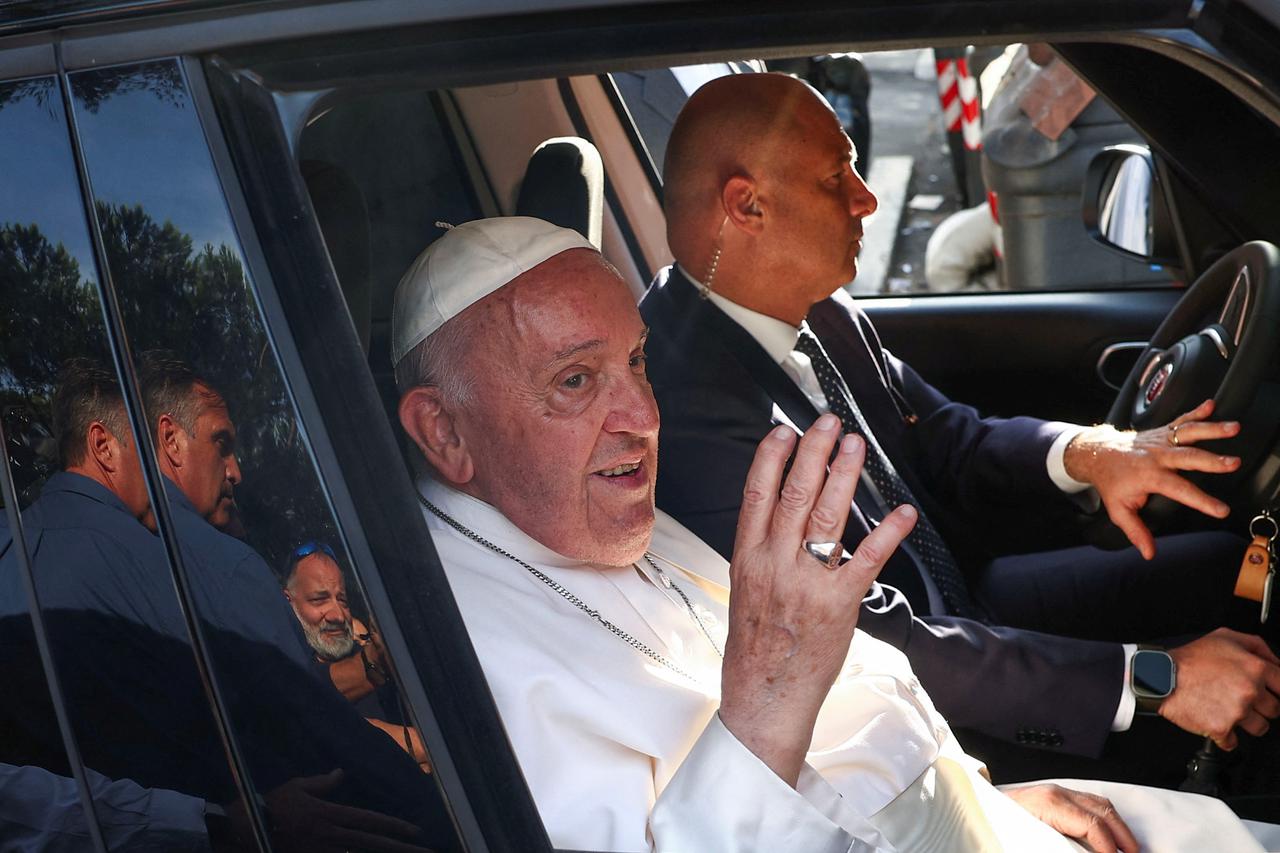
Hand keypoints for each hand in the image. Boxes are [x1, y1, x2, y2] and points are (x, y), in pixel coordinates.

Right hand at [222, 769, 433, 852]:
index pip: (370, 820)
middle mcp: (331, 835)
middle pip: (372, 844)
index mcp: (331, 814)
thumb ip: (322, 783)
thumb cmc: (271, 804)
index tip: (417, 832)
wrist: (244, 829)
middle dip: (401, 849)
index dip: (395, 826)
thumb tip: (340, 773)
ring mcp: (322, 851)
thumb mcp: (298, 786)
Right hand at [719, 414, 916, 786]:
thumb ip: (762, 549)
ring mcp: (806, 583)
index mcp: (747, 557)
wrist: (763, 694)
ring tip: (855, 447)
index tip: (785, 429)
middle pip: (794, 493)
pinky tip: (902, 512)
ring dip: (844, 476)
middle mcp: (774, 563)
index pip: (756, 493)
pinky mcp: (839, 604)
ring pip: (827, 516)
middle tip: (830, 423)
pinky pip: (866, 561)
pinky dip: (887, 533)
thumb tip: (779, 512)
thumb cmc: (756, 643)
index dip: (771, 457)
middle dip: (814, 452)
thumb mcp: (745, 588)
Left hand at [1004, 784, 1137, 852]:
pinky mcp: (1055, 794)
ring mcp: (1056, 791)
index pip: (1093, 825)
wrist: (978, 809)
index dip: (1109, 847)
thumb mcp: (1031, 841)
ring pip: (1099, 803)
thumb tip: (1088, 849)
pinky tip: (1111, 833)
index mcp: (1049, 804)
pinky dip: (1105, 818)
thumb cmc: (999, 825)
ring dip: (1118, 826)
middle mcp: (1055, 793)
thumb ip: (1063, 846)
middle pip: (1102, 811)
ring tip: (1127, 848)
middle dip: (1123, 837)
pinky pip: (1089, 802)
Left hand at [1063, 399, 1239, 558]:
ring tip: (1233, 427)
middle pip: (1188, 457)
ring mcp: (1161, 441)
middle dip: (1212, 460)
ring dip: (1211, 429)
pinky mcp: (1163, 431)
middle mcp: (1158, 456)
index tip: (1220, 510)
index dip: (1201, 501)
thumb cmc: (1110, 481)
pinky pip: (1181, 420)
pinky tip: (1211, 405)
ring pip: (1189, 433)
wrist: (1097, 453)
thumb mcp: (1118, 510)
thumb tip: (1148, 552)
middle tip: (1233, 463)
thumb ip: (1135, 530)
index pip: (1179, 490)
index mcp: (1149, 476)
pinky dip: (1196, 411)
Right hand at [1161, 628, 1279, 749]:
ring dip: (1246, 722)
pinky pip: (1234, 742)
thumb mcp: (1225, 637)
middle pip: (1274, 710)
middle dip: (1260, 706)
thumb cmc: (1190, 658)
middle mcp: (1250, 691)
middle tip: (1241, 698)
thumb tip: (1276, 661)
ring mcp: (1237, 712)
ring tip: (1228, 710)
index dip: (1275, 689)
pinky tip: (1215, 721)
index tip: (1269, 692)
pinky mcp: (1221, 728)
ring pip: (1260, 728)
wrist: (1161, 676)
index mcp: (1255, 668)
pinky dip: (1226, 736)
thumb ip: (1257, 646)